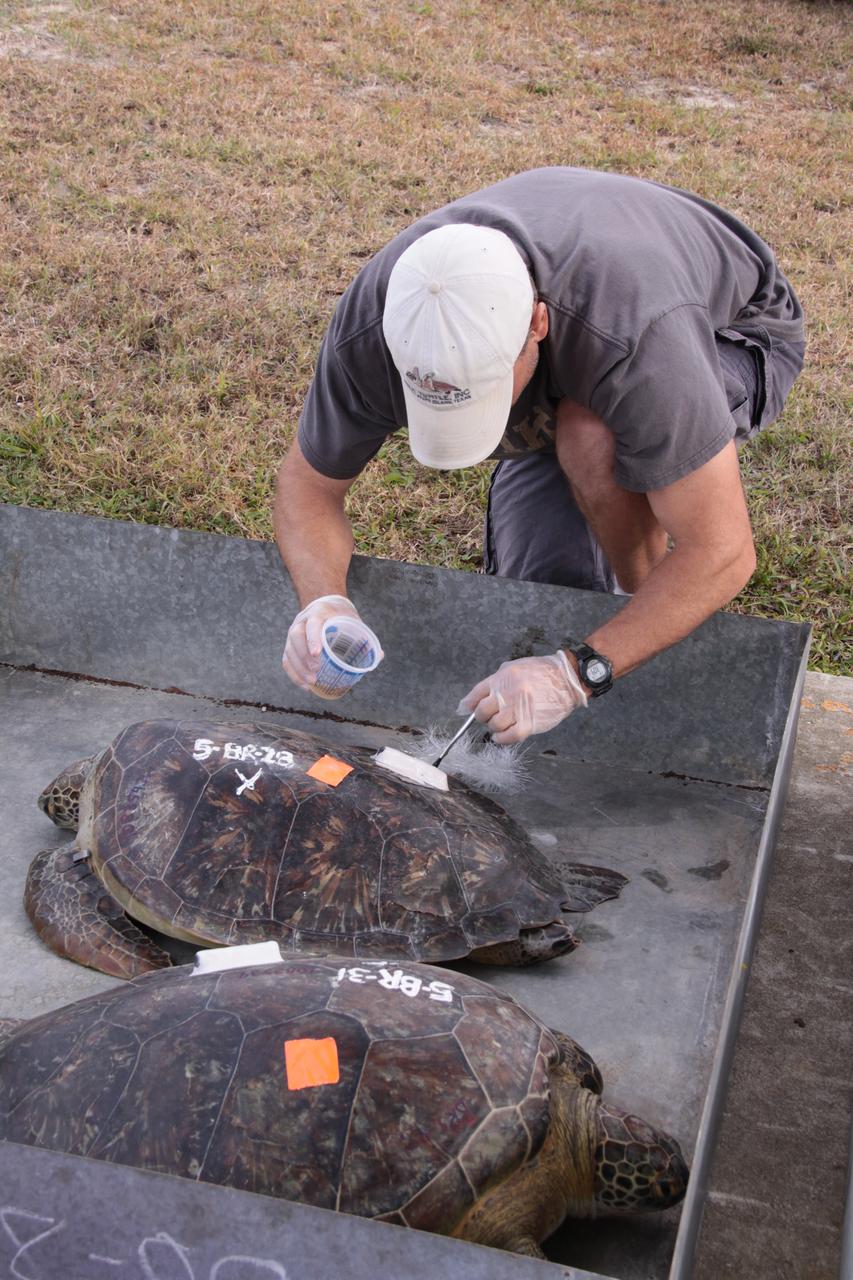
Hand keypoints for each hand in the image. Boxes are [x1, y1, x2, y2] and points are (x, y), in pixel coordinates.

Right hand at [283, 595, 370, 691]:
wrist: (325, 605)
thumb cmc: (342, 616)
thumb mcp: (353, 620)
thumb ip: (364, 637)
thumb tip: (379, 655)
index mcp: (318, 612)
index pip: (311, 624)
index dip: (312, 639)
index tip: (318, 654)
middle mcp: (302, 621)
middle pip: (296, 637)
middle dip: (304, 657)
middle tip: (316, 672)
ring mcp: (294, 632)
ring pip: (289, 650)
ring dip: (299, 668)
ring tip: (312, 682)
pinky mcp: (291, 644)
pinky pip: (287, 659)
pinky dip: (294, 674)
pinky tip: (305, 686)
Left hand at [459, 650, 587, 744]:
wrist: (567, 680)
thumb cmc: (542, 673)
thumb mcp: (515, 668)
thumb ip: (495, 681)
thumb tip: (474, 699)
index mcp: (502, 678)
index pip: (476, 695)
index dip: (469, 705)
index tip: (468, 710)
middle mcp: (507, 693)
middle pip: (482, 712)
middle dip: (482, 717)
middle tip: (489, 717)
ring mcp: (518, 709)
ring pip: (494, 725)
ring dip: (494, 728)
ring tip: (500, 725)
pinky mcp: (529, 723)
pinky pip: (508, 736)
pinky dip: (501, 739)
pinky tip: (501, 737)